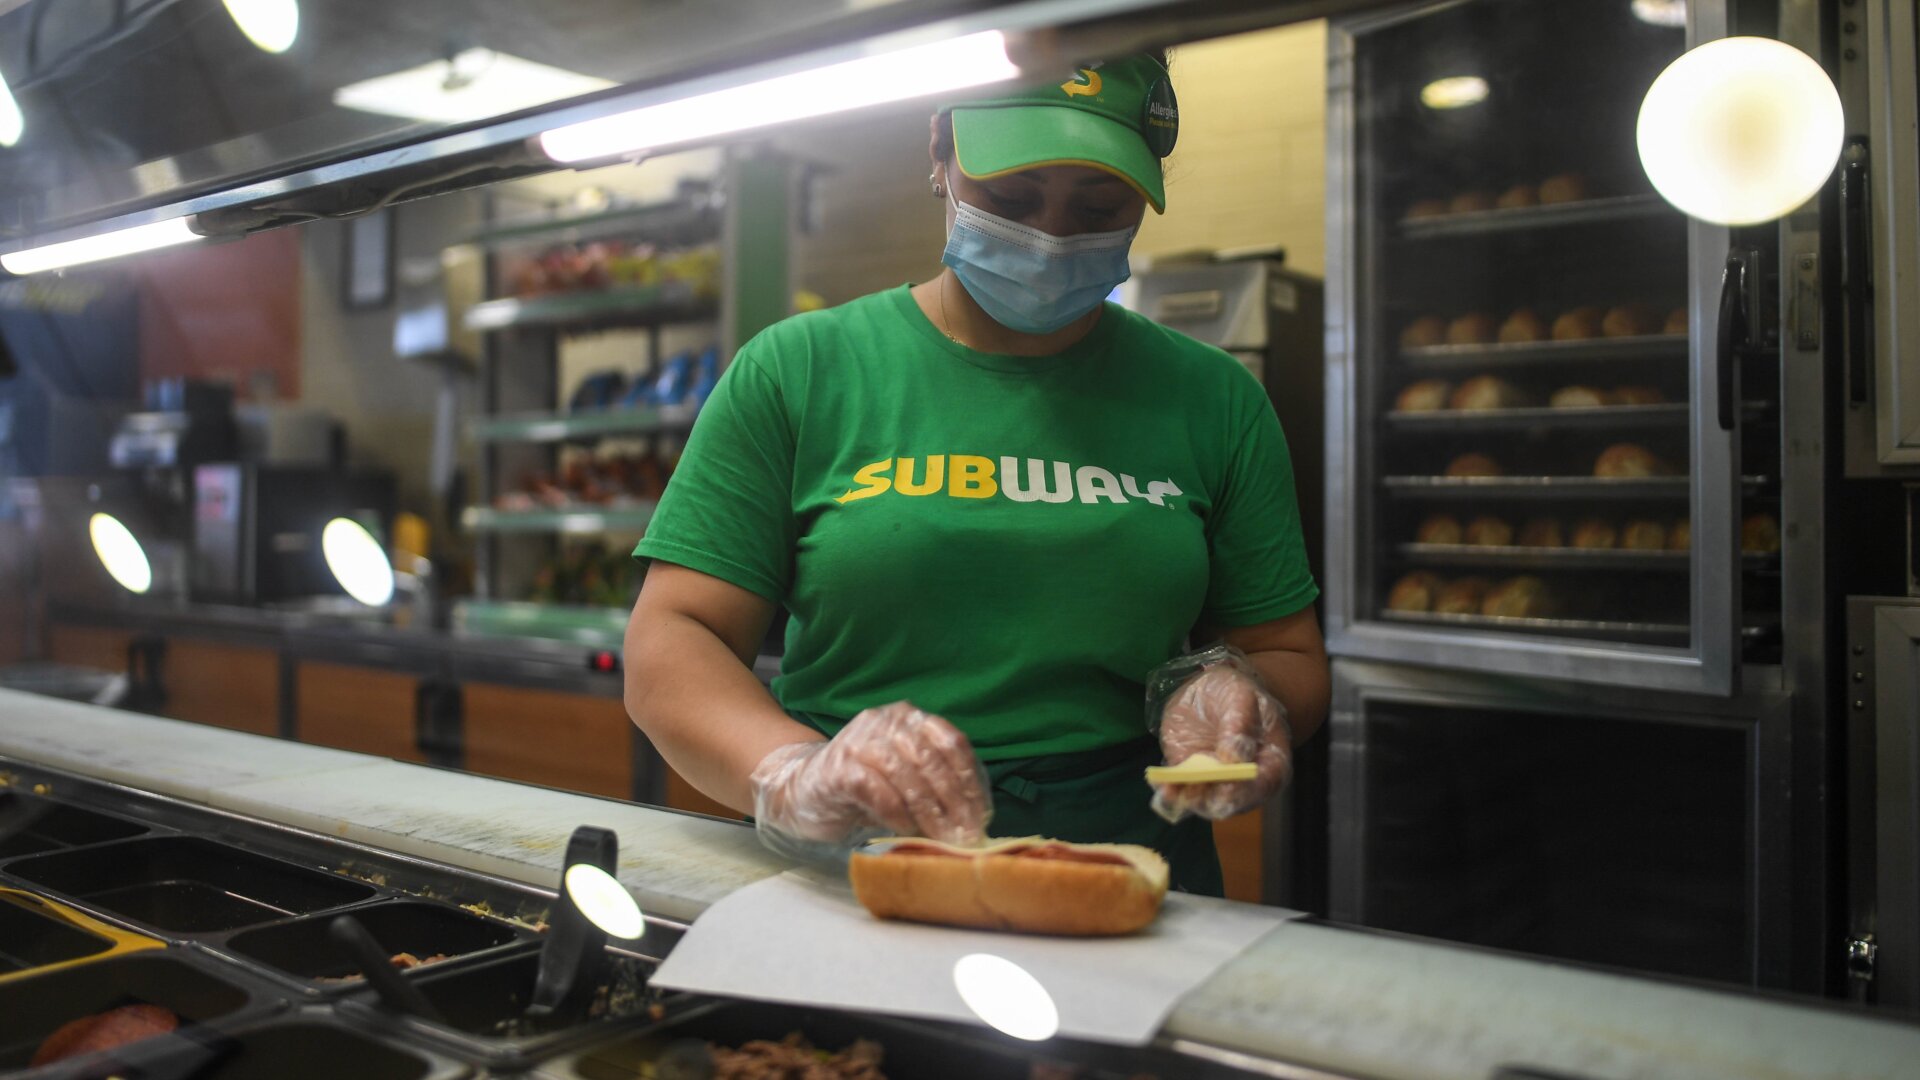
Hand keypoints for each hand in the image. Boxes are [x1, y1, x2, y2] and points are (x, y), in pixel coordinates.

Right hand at [749, 701, 991, 859]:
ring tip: (939, 837)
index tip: (981, 815)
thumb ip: (938, 786)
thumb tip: (975, 818)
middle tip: (964, 836)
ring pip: (905, 773)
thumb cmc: (867, 787)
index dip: (971, 780)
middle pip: (932, 759)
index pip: (952, 742)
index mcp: (910, 718)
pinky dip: (895, 811)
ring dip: (928, 810)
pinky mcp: (838, 767)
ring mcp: (859, 741)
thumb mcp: (907, 779)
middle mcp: (886, 722)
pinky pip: (875, 788)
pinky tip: (904, 828)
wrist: (805, 789)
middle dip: (953, 802)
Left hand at [1151, 654, 1291, 822]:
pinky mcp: (1190, 777)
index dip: (1247, 790)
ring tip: (1172, 789)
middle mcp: (1245, 780)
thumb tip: (1233, 759)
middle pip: (1232, 801)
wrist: (1209, 692)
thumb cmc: (1234, 694)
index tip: (1228, 787)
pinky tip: (1161, 783)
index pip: (1265, 784)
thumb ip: (1240, 725)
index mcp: (1269, 760)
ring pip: (1204, 802)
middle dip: (1212, 800)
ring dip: (1187, 799)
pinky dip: (1170, 792)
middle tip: (1194, 790)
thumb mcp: (1240, 697)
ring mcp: (1216, 782)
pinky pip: (1181, 791)